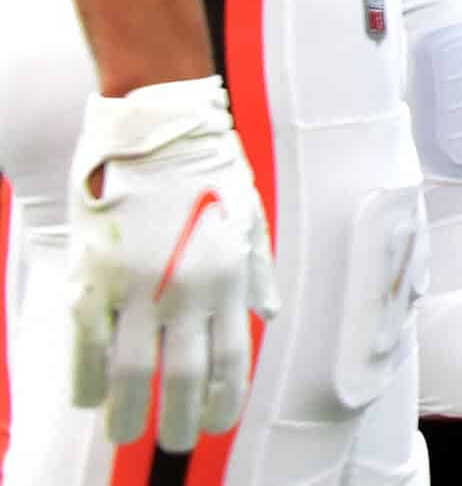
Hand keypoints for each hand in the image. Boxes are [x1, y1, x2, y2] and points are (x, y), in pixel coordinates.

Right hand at [67, 79, 279, 448]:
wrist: (160, 125)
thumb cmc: (209, 167)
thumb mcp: (249, 216)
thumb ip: (256, 272)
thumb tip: (267, 317)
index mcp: (227, 277)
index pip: (232, 357)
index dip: (225, 398)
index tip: (218, 424)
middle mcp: (186, 289)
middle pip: (185, 374)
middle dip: (180, 418)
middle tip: (176, 442)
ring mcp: (137, 285)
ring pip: (133, 369)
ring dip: (129, 409)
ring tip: (125, 434)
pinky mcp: (95, 274)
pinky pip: (88, 340)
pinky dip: (87, 375)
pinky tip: (90, 397)